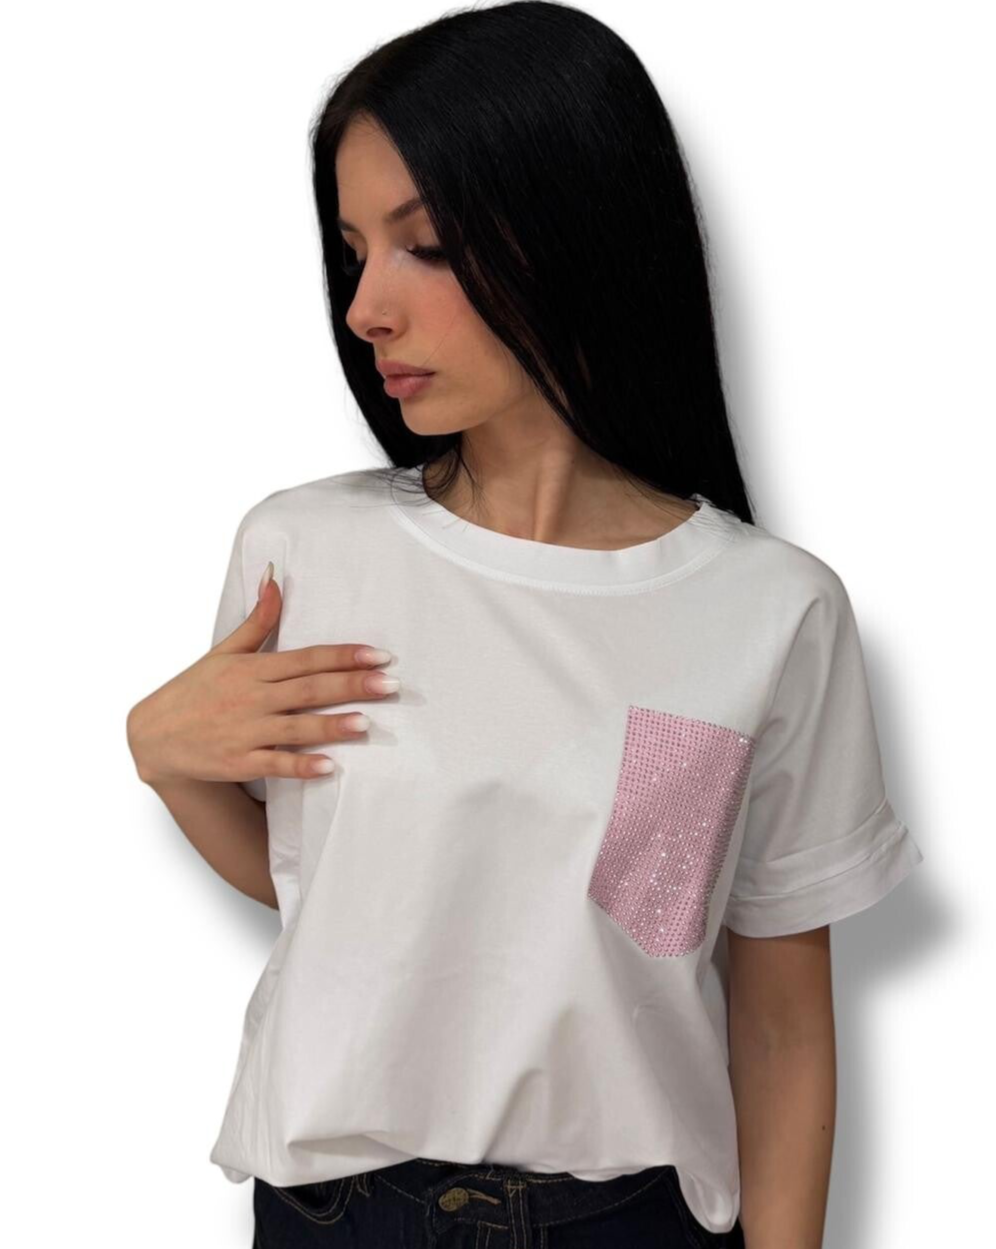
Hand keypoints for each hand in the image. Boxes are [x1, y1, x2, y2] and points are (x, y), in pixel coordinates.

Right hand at [126, 565, 397, 786]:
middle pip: (309, 689)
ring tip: (366, 723)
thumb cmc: (194, 691)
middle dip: (351, 686)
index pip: (306, 658)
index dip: (344, 656)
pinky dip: (301, 765)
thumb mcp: (223, 651)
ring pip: (295, 727)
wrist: (152, 737)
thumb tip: (274, 576)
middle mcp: (251, 698)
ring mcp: (245, 731)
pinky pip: (275, 764)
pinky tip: (330, 766)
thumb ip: (257, 620)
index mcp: (252, 668)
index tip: (380, 655)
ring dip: (331, 725)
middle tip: (390, 685)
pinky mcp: (239, 762)